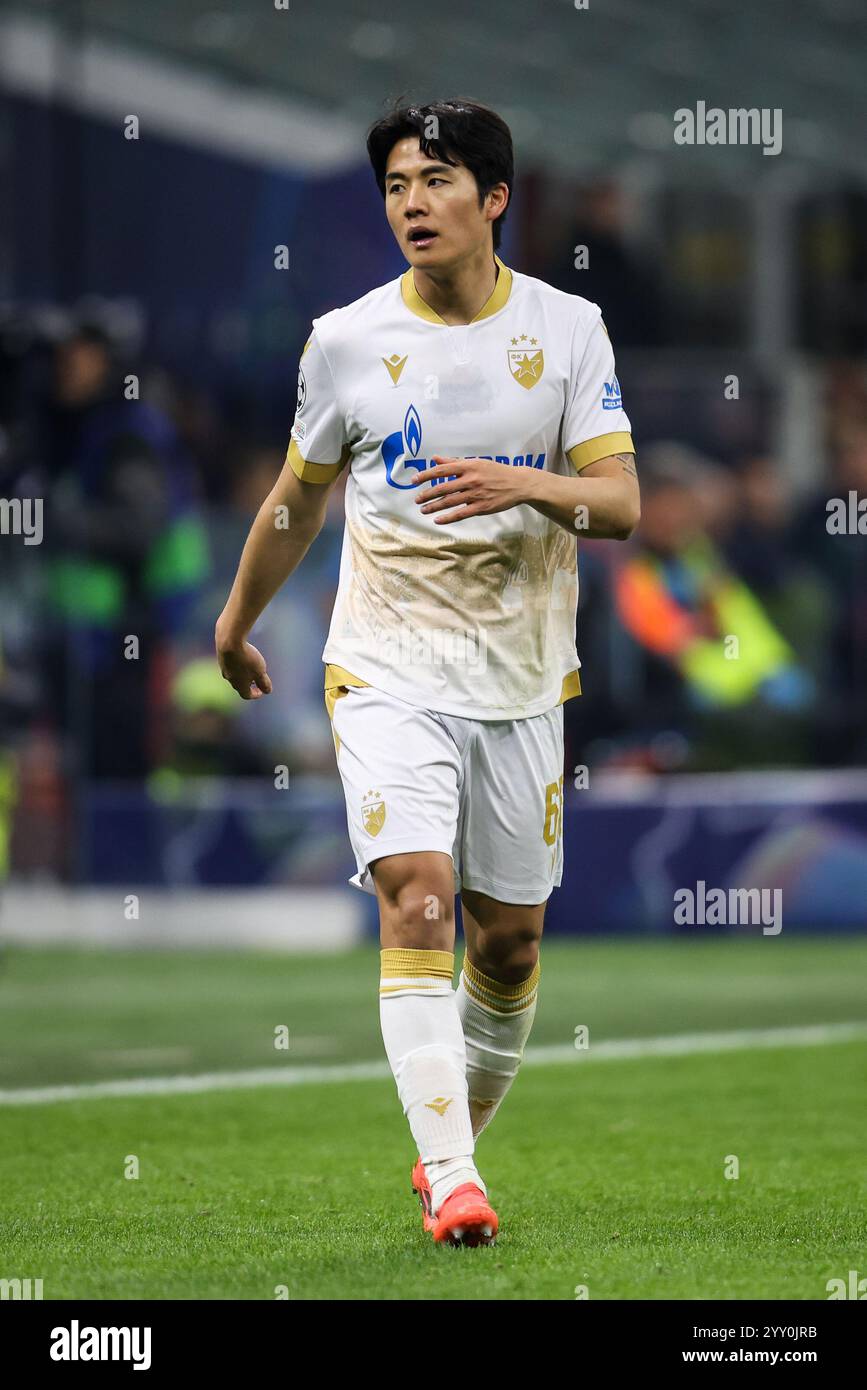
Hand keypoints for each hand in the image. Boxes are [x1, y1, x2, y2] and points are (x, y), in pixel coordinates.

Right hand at [216, 632, 272, 699]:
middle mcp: (229, 678)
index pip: (246, 695)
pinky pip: (230, 664)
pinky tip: (242, 656)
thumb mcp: (260, 672)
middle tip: (256, 681)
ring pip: (234, 675)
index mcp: (239, 685)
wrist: (229, 641)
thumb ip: (264, 683)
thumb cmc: (247, 658)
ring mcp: (224, 667)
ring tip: (250, 668)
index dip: (255, 694)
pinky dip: (237, 664)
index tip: (261, 691)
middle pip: (239, 686)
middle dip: (248, 684)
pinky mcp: (221, 657)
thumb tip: (267, 691)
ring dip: (242, 674)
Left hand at [412, 455, 533, 523]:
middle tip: (417, 499)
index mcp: (468, 466)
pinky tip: (437, 520)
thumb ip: (454, 462)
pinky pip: (461, 513)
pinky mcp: (482, 507)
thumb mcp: (476, 463)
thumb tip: (435, 459)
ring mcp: (476, 494)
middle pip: (443, 487)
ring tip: (423, 510)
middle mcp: (471, 479)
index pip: (442, 470)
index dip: (426, 475)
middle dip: (427, 494)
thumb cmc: (495, 472)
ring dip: (434, 506)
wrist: (518, 483)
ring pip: (450, 501)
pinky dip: (448, 517)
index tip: (414, 480)